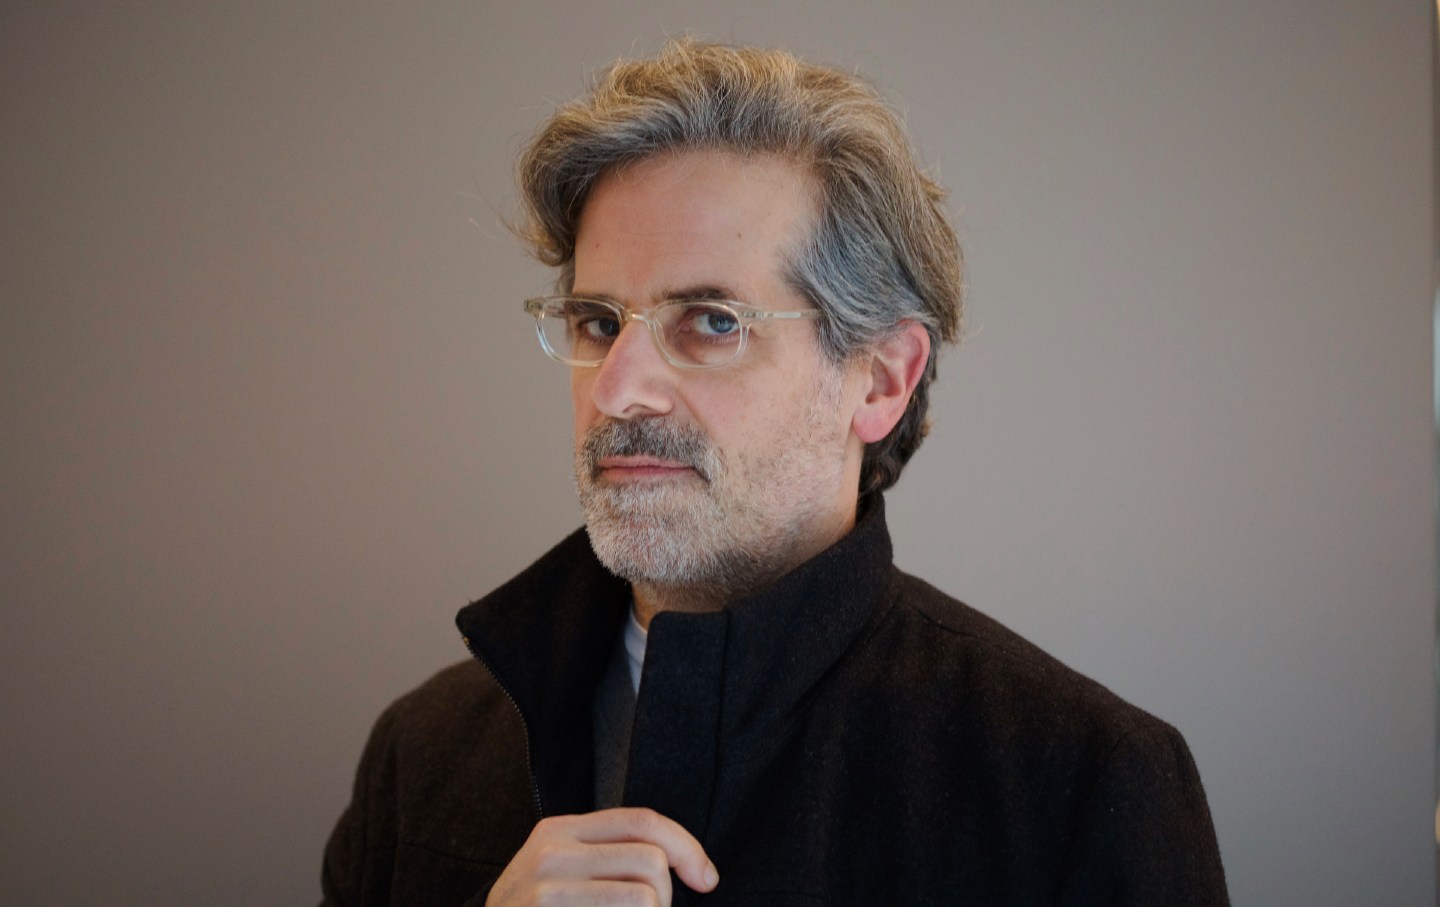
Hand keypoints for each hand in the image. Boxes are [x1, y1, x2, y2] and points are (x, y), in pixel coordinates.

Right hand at [486, 807, 718, 905]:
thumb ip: (607, 854)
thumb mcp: (560, 870)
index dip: (687, 848)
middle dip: (666, 897)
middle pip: (650, 861)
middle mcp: (551, 854)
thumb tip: (688, 863)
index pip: (643, 821)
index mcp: (559, 830)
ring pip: (645, 898)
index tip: (706, 879)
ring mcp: (546, 892)